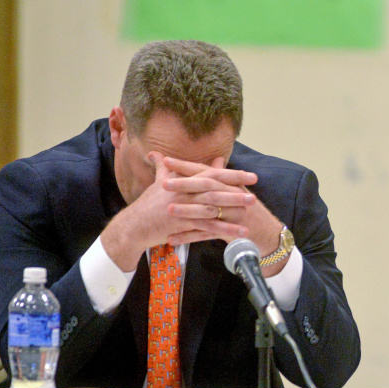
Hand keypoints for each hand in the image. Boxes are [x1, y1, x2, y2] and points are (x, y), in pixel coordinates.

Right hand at [100, 153, 256, 270]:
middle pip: (214, 186)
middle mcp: (184, 191)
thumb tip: (159, 154)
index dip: (231, 174)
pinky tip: (240, 233)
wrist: (133, 226)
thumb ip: (164, 169)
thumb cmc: (147, 206)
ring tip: (252, 208)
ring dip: (233, 207)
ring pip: (212, 205)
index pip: (211, 174)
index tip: (250, 175)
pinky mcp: (181, 223)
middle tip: (255, 188)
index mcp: (182, 181)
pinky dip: (225, 230)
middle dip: (236, 187)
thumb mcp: (157, 183)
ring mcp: (183, 206)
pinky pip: (207, 226)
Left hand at [161, 157, 286, 274]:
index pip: (207, 171)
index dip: (187, 166)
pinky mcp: (231, 231)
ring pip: (206, 210)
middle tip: (163, 184)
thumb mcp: (239, 192)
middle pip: (206, 187)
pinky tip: (173, 239)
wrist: (269, 235)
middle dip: (184, 184)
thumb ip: (224, 178)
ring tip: (167, 210)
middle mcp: (233, 196)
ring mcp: (233, 214)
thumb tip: (214, 162)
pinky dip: (189, 237)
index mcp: (231, 184)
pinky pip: (206, 234)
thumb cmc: (251, 212)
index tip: (167, 160)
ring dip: (186, 210)